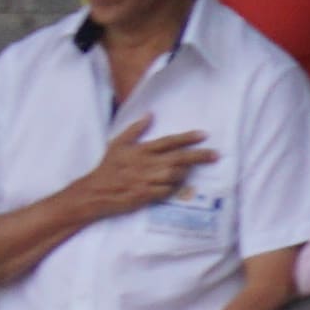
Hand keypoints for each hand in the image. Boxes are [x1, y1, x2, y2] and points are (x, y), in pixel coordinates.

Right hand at [50, 127, 210, 223]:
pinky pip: (167, 191)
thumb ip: (135, 129)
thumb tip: (150, 114)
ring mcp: (146, 180)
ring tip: (187, 171)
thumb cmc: (107, 168)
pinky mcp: (145, 195)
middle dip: (199, 156)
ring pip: (175, 175)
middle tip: (215, 155)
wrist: (94, 193)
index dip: (187, 138)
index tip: (204, 135)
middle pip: (178, 158)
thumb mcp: (117, 144)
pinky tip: (175, 185)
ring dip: (184, 173)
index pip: (168, 141)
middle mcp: (145, 164)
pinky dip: (173, 188)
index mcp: (140, 150)